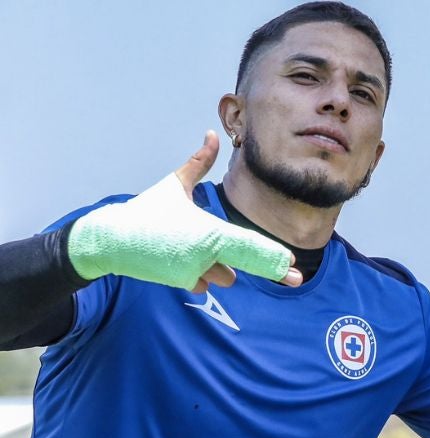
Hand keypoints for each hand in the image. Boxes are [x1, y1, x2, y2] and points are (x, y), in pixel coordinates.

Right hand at [67, 131, 302, 291]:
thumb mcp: (174, 184)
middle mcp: (206, 255)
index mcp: (211, 231)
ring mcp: (194, 271)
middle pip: (244, 267)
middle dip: (257, 267)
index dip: (274, 258)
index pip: (251, 247)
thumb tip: (211, 134)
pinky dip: (199, 276)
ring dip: (219, 268)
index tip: (294, 265)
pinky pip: (203, 285)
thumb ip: (198, 162)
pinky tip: (183, 261)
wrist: (110, 238)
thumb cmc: (145, 210)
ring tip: (197, 249)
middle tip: (291, 278)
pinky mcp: (181, 282)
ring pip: (224, 276)